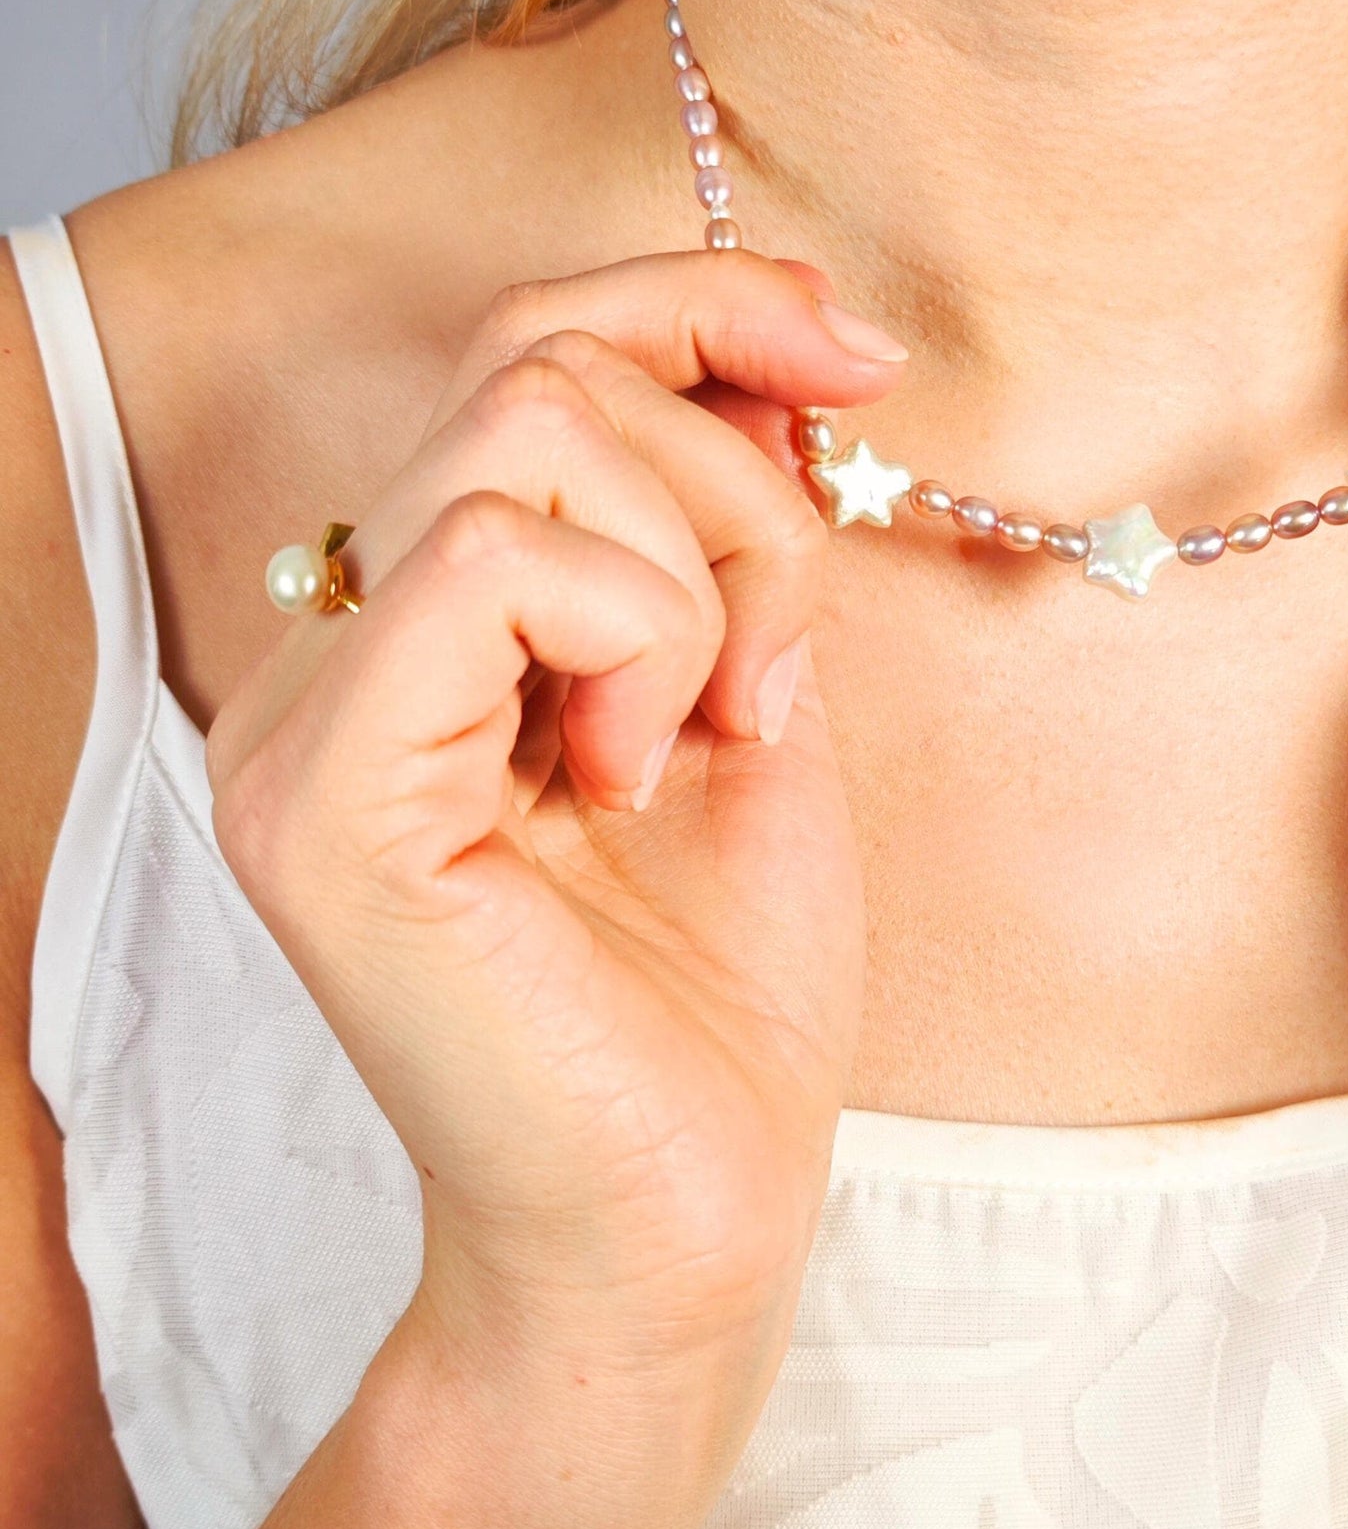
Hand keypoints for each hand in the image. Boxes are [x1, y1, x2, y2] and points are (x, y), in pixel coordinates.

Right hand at [207, 252, 904, 1442]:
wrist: (684, 1225)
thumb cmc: (722, 994)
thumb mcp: (761, 692)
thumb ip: (740, 520)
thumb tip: (782, 343)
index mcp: (435, 622)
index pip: (529, 346)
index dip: (701, 303)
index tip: (856, 354)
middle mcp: (343, 646)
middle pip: (538, 360)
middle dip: (735, 476)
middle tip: (775, 657)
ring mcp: (309, 717)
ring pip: (525, 427)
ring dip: (701, 562)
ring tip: (710, 730)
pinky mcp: (322, 797)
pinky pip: (486, 558)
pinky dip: (636, 633)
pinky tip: (644, 771)